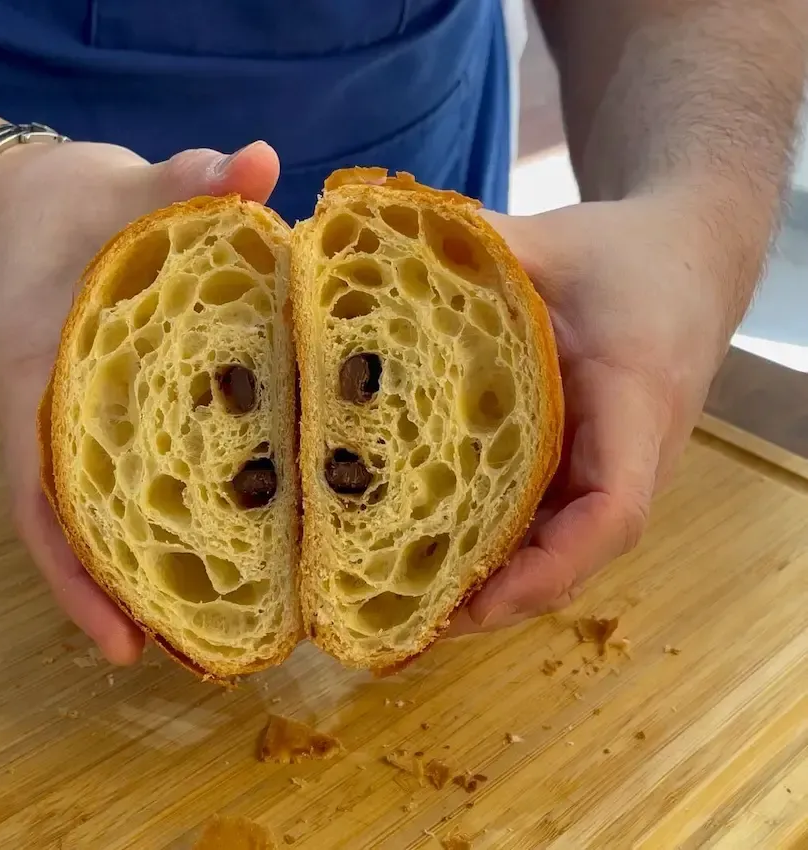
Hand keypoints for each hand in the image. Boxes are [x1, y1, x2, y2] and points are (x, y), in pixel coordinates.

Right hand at [0, 139, 279, 663]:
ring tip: (215, 629)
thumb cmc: (74, 202)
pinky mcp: (128, 410)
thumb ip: (189, 178)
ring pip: (112, 511)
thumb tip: (263, 161)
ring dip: (154, 572)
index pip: (47, 497)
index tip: (125, 644)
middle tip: (196, 657)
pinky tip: (231, 537)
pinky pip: (142, 472)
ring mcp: (94, 420)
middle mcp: (63, 419)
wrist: (38, 198)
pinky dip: (173, 511)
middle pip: (85, 528)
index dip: (78, 579)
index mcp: (46, 383)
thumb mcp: (129, 186)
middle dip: (129, 597)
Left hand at [452, 194, 739, 633]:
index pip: (612, 511)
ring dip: (496, 581)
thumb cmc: (628, 256)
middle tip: (410, 615)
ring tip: (411, 599)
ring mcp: (611, 465)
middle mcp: (632, 455)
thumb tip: (378, 245)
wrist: (685, 261)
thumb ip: (478, 248)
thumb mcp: (554, 242)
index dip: (548, 568)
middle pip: (576, 554)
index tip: (477, 600)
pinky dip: (501, 546)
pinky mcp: (589, 461)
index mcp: (634, 402)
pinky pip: (551, 521)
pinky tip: (438, 547)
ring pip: (561, 547)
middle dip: (501, 597)